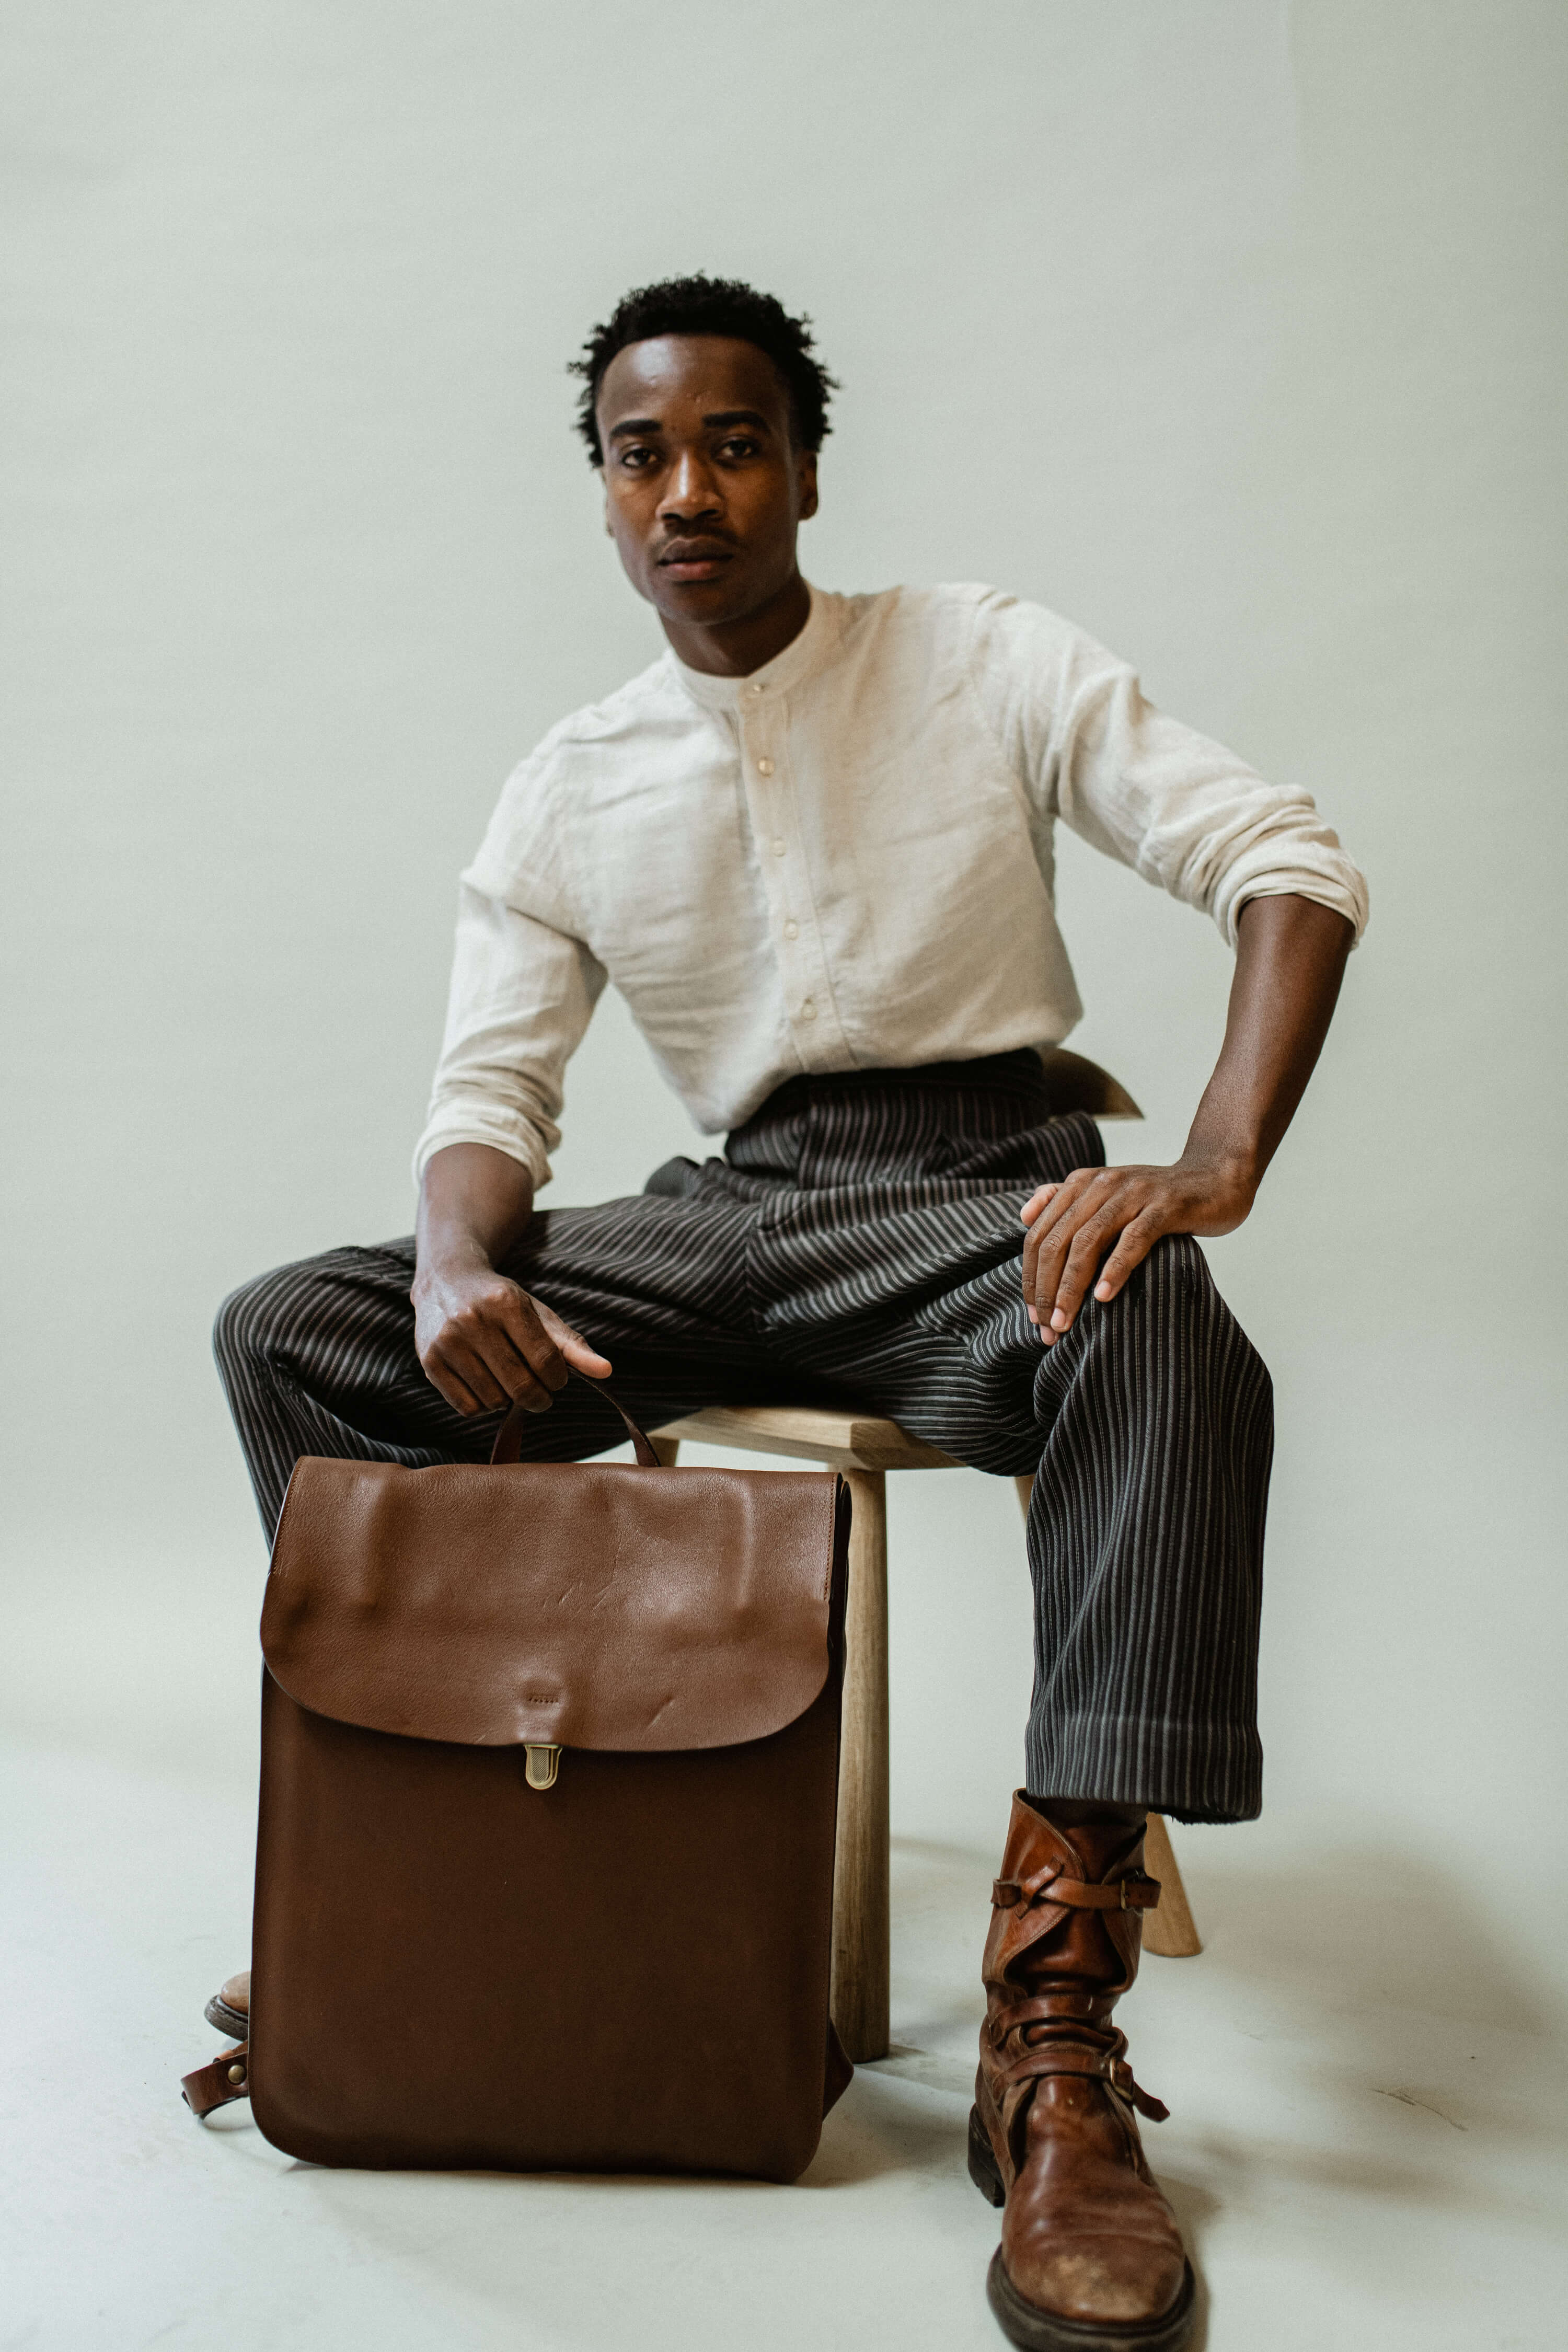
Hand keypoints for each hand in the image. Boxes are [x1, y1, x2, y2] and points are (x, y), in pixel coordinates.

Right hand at [412, 1257, 611, 1415]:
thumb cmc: (500, 1302)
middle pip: (519, 1386)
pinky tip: (485, 1384)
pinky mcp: (429, 1361)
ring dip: (507, 1400)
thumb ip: (571, 1344)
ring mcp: (447, 1341)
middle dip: (538, 1397)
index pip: (545, 1361)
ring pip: (493, 1400)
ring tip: (507, 1380)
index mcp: (507, 1303)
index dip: (558, 1379)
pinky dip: (482, 1406)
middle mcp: (473, 1319)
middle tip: (539, 1393)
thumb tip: (606, 1371)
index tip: (557, 1378)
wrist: (446, 1281)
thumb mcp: (537, 1314)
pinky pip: (466, 1407)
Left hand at [1019, 1155, 1255, 1344]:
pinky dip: (1115, 1269)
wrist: (1216, 1178)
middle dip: (1046, 1290)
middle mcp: (1101, 1184)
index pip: (1039, 1235)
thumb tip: (1023, 1216)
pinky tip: (1104, 1296)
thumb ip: (1065, 1201)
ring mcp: (1133, 1193)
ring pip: (1088, 1243)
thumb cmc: (1157, 1198)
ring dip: (1071, 1287)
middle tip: (1047, 1329)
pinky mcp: (1165, 1206)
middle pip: (1056, 1241)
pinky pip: (1133, 1239)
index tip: (1033, 1317)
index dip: (1030, 1279)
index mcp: (1081, 1184)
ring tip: (1065, 1322)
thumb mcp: (1107, 1194)